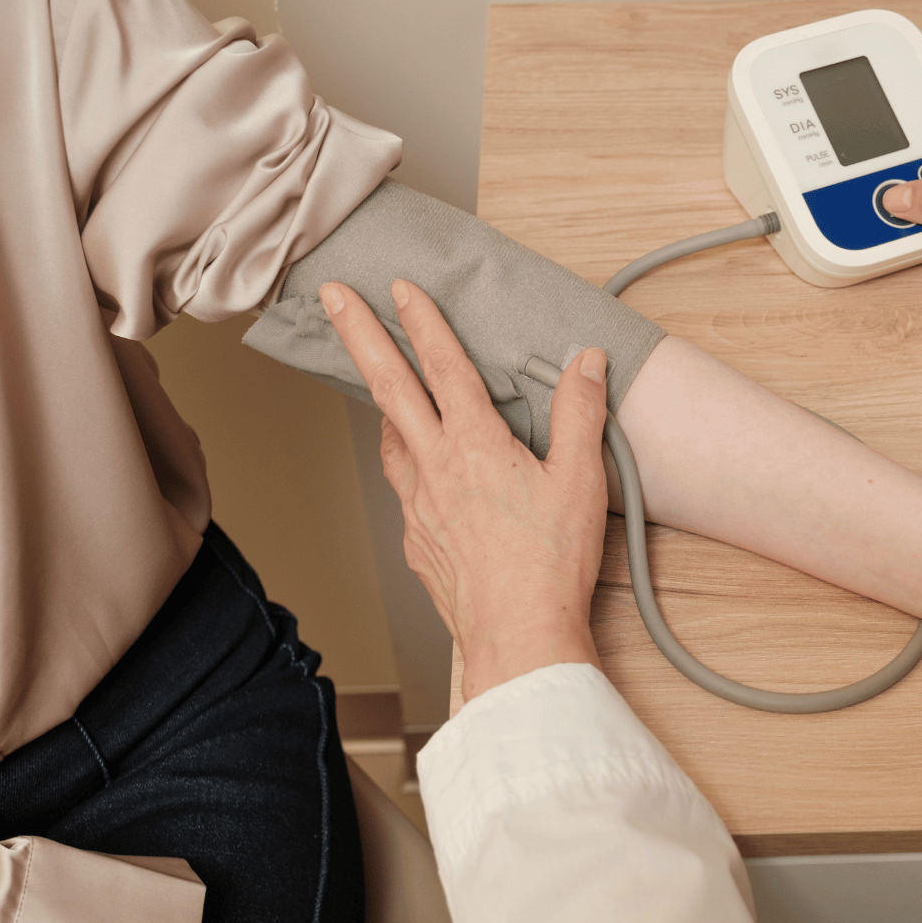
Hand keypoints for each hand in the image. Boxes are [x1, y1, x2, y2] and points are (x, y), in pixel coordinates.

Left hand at [319, 279, 610, 698]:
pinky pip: (402, 487)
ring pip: (390, 438)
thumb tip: (587, 362)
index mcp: (476, 444)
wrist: (517, 634)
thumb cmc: (550, 564)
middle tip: (334, 298)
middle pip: (389, 386)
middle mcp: (435, 467)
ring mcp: (418, 505)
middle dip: (360, 335)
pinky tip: (417, 467)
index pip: (444, 366)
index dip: (424, 321)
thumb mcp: (582, 479)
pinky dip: (404, 462)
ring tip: (382, 383)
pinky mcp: (417, 540)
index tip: (400, 287)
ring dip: (383, 403)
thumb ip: (582, 413)